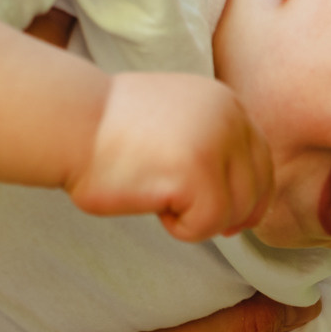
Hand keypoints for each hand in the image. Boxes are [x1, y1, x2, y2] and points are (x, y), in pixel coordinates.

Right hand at [67, 73, 272, 240]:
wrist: (68, 123)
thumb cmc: (107, 131)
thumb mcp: (175, 121)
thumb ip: (209, 143)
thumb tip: (243, 197)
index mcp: (225, 102)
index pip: (261, 160)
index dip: (251, 197)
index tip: (231, 220)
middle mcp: (229, 117)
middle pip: (257, 189)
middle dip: (230, 216)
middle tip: (189, 220)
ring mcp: (217, 143)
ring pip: (235, 211)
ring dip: (198, 220)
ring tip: (159, 200)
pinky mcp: (199, 173)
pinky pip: (207, 225)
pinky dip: (181, 229)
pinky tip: (153, 205)